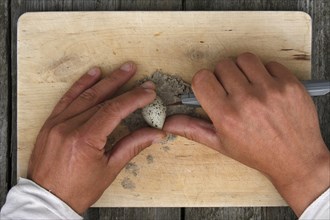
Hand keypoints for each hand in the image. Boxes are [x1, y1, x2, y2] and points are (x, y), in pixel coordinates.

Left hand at [28, 62, 164, 213]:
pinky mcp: (51, 123)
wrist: (48, 199)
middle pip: (100, 98)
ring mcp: (57, 123)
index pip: (114, 110)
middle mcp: (68, 127)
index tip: (147, 92)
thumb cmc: (78, 189)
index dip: (133, 98)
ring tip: (120, 69)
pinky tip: (92, 74)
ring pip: (84, 94)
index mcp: (84, 140)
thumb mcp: (110, 169)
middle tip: (135, 72)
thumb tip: (155, 134)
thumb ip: (133, 145)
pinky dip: (80, 85)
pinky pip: (67, 98)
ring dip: (104, 80)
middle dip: (121, 83)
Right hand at [164, 53, 329, 215]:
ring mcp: (271, 90)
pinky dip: (265, 72)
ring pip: (244, 59)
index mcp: (226, 116)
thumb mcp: (221, 144)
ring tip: (248, 86)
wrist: (295, 159)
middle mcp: (247, 101)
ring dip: (243, 69)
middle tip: (232, 91)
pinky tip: (267, 89)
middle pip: (222, 65)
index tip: (211, 88)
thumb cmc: (257, 153)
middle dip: (223, 76)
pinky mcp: (290, 84)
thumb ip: (192, 128)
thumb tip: (167, 122)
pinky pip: (269, 63)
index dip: (204, 82)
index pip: (202, 78)